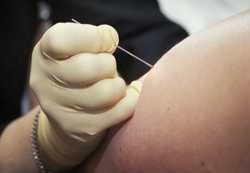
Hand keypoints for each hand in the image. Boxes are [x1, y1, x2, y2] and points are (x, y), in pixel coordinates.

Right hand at [30, 22, 140, 169]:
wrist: (65, 114)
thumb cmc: (77, 73)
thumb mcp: (77, 49)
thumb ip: (93, 39)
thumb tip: (110, 38)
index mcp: (45, 53)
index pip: (62, 40)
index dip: (93, 38)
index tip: (106, 42)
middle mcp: (45, 81)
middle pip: (87, 68)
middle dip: (108, 64)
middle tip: (108, 67)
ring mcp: (60, 108)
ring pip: (105, 92)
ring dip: (118, 85)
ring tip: (114, 84)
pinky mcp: (80, 127)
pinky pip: (118, 111)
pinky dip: (130, 100)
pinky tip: (126, 95)